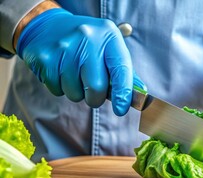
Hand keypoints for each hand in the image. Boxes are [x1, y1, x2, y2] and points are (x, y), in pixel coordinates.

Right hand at [16, 8, 144, 115]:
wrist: (47, 26)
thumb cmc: (87, 43)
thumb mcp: (109, 48)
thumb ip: (124, 71)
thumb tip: (140, 94)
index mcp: (108, 36)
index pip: (120, 69)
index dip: (123, 92)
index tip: (121, 109)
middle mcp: (87, 39)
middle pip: (96, 87)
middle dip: (96, 98)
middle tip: (93, 91)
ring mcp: (64, 48)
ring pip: (75, 93)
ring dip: (77, 93)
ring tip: (74, 74)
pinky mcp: (45, 58)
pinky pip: (57, 90)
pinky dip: (61, 88)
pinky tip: (60, 72)